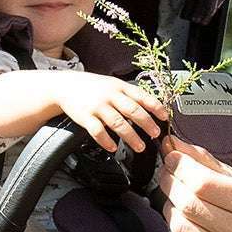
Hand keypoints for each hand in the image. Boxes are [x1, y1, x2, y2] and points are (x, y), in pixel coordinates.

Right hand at [50, 73, 167, 153]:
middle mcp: (110, 96)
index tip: (165, 117)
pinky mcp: (85, 117)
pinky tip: (112, 147)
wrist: (66, 86)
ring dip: (131, 136)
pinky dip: (106, 141)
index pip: (142, 96)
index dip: (155, 107)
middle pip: (132, 110)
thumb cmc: (94, 87)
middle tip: (155, 134)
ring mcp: (97, 106)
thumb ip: (130, 95)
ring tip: (140, 146)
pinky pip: (97, 131)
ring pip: (117, 123)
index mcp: (120, 87)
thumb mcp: (114, 84)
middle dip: (146, 124)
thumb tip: (151, 107)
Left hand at [160, 139, 231, 231]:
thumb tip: (173, 143)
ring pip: (179, 228)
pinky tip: (186, 231)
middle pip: (188, 204)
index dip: (180, 167)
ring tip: (180, 204)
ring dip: (171, 210)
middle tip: (170, 177)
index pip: (203, 183)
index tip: (172, 158)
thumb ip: (208, 163)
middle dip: (171, 184)